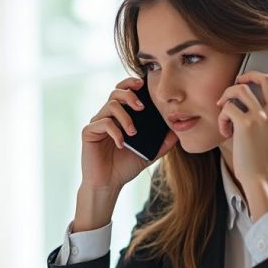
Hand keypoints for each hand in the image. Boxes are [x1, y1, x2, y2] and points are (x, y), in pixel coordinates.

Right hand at [75, 77, 178, 230]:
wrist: (109, 184)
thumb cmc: (126, 167)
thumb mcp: (150, 153)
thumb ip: (163, 142)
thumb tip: (178, 131)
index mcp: (120, 116)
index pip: (124, 92)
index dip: (131, 83)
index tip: (143, 84)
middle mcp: (107, 116)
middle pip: (116, 93)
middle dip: (130, 95)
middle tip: (142, 107)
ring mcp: (97, 123)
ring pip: (110, 106)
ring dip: (125, 117)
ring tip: (134, 132)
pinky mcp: (89, 132)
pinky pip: (103, 123)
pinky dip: (115, 131)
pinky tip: (122, 143)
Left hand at [216, 72, 267, 220]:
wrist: (265, 181)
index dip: (262, 80)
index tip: (250, 87)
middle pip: (264, 78)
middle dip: (245, 76)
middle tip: (234, 87)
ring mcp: (262, 117)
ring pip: (241, 89)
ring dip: (227, 96)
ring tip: (223, 108)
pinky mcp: (246, 124)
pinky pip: (228, 107)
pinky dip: (222, 117)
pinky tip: (225, 130)